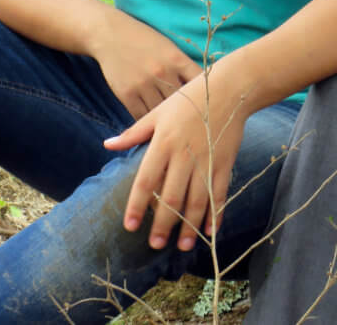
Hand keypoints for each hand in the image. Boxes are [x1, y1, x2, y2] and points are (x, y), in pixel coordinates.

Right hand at [88, 13, 202, 119]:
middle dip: (188, 114)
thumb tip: (203, 88)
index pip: (200, 83)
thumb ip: (184, 67)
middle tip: (195, 127)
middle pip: (182, 103)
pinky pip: (142, 116)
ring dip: (167, 122)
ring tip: (175, 133)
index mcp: (177, 59)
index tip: (212, 106)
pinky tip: (153, 127)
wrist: (110, 34)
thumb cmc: (145, 41)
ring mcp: (143, 84)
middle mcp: (162, 72)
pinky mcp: (127, 94)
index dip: (208, 95)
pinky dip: (148, 124)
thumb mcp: (169, 48)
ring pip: (162, 113)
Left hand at [104, 75, 246, 249]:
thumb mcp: (158, 112)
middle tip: (156, 245)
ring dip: (190, 226)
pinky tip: (210, 231)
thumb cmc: (189, 98)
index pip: (146, 180)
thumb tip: (107, 145)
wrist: (229, 89)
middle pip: (172, 197)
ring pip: (197, 200)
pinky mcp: (225, 162)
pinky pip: (219, 193)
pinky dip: (215, 214)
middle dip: (164, 224)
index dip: (137, 206)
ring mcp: (206, 160)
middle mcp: (184, 155)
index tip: (130, 226)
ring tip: (183, 246)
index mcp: (163, 142)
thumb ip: (134, 133)